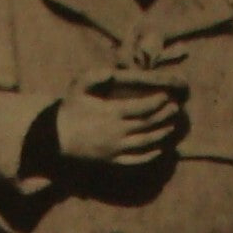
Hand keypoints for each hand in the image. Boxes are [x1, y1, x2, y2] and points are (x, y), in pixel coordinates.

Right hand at [57, 75, 181, 165]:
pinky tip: (159, 149)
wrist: (56, 138)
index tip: (167, 96)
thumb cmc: (69, 110)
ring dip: (161, 134)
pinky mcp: (113, 160)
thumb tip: (111, 71)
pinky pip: (136, 159)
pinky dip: (150, 155)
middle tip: (175, 109)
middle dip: (163, 116)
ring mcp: (116, 148)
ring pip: (145, 142)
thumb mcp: (78, 88)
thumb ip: (94, 77)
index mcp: (111, 113)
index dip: (157, 102)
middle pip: (147, 124)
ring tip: (171, 126)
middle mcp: (117, 132)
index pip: (141, 107)